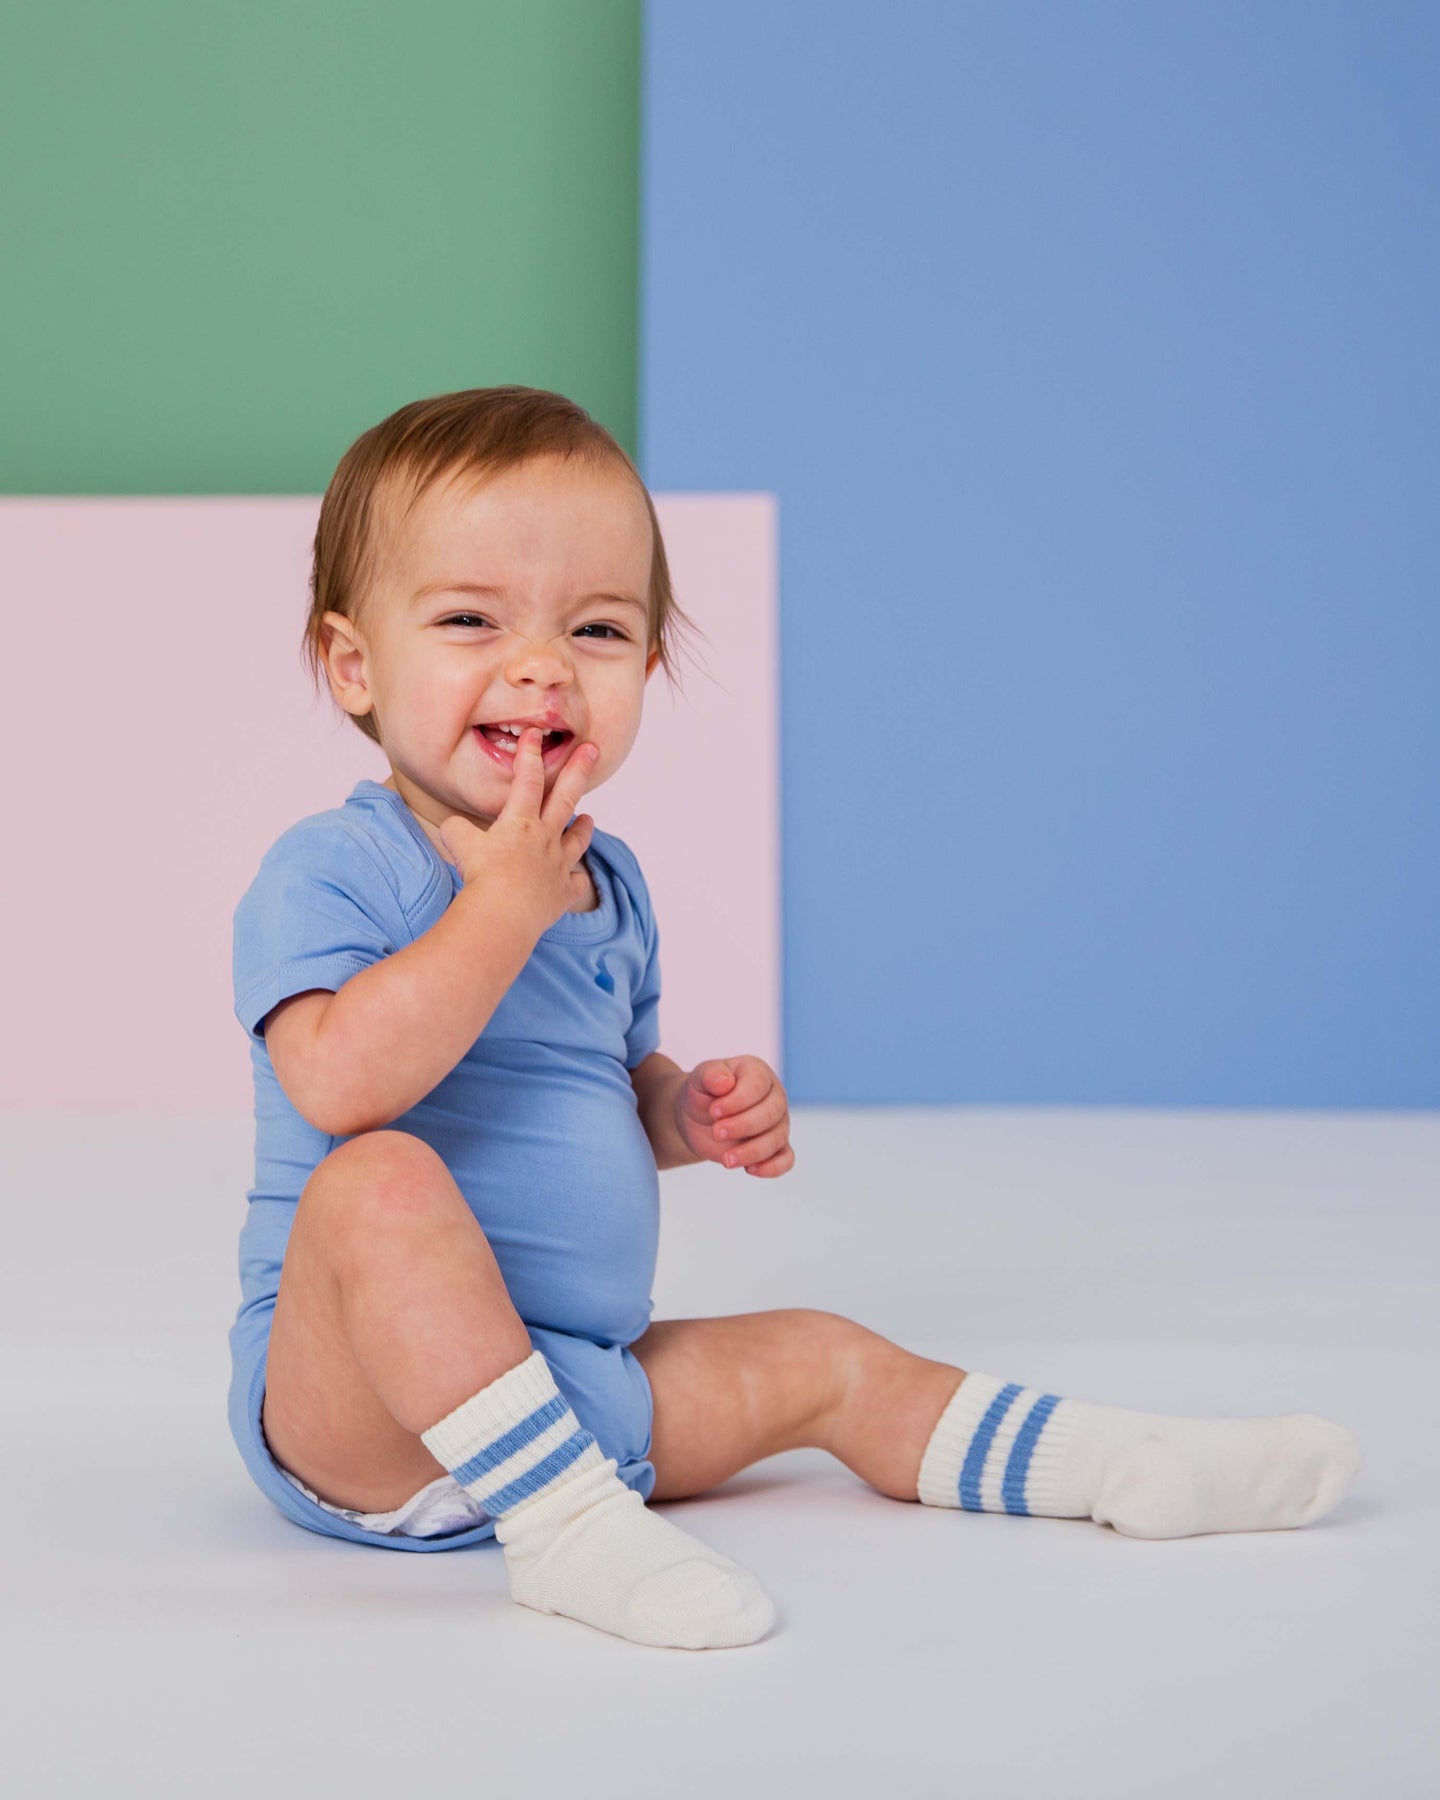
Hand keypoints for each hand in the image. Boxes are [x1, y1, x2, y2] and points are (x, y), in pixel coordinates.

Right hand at [438, 728, 599, 932]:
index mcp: (520, 822)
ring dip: (583, 827)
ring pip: (576, 840)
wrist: (503, 913)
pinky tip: (575, 877)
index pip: (527, 779)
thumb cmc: (480, 876)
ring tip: (589, 818)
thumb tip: (453, 825)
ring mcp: (558, 865)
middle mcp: (545, 839)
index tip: (535, 734)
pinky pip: (575, 883)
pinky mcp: (562, 893)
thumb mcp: (457, 843)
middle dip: (578, 770)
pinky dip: (575, 879)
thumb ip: (457, 828)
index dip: (530, 755)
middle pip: (565, 798)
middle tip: (593, 750)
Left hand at [673, 1056, 793, 1177]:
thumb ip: (710, 1075)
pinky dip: (772, 1167)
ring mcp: (778, 1123)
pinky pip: (785, 1159)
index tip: (713, 1111)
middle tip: (716, 1132)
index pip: (757, 1085)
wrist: (698, 1118)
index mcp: (758, 1073)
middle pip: (771, 1113)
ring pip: (777, 1138)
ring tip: (726, 1159)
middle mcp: (774, 1096)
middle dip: (743, 1126)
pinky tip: (750, 1170)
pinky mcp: (775, 1147)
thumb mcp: (699, 1079)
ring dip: (752, 1151)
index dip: (737, 1101)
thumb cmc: (703, 1093)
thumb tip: (725, 1082)